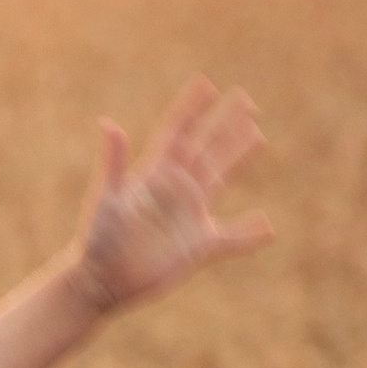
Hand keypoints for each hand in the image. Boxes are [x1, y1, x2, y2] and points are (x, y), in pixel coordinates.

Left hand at [70, 77, 270, 315]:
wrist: (100, 283)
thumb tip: (107, 123)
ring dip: (239, 157)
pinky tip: (269, 229)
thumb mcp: (107, 198)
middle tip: (247, 101)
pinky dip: (250, 235)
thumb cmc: (97, 240)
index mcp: (154, 175)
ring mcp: (188, 217)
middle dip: (226, 125)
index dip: (192, 109)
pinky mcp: (197, 248)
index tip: (206, 84)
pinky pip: (232, 240)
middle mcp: (174, 191)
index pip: (178, 133)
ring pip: (221, 179)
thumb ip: (114, 162)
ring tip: (257, 137)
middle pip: (207, 149)